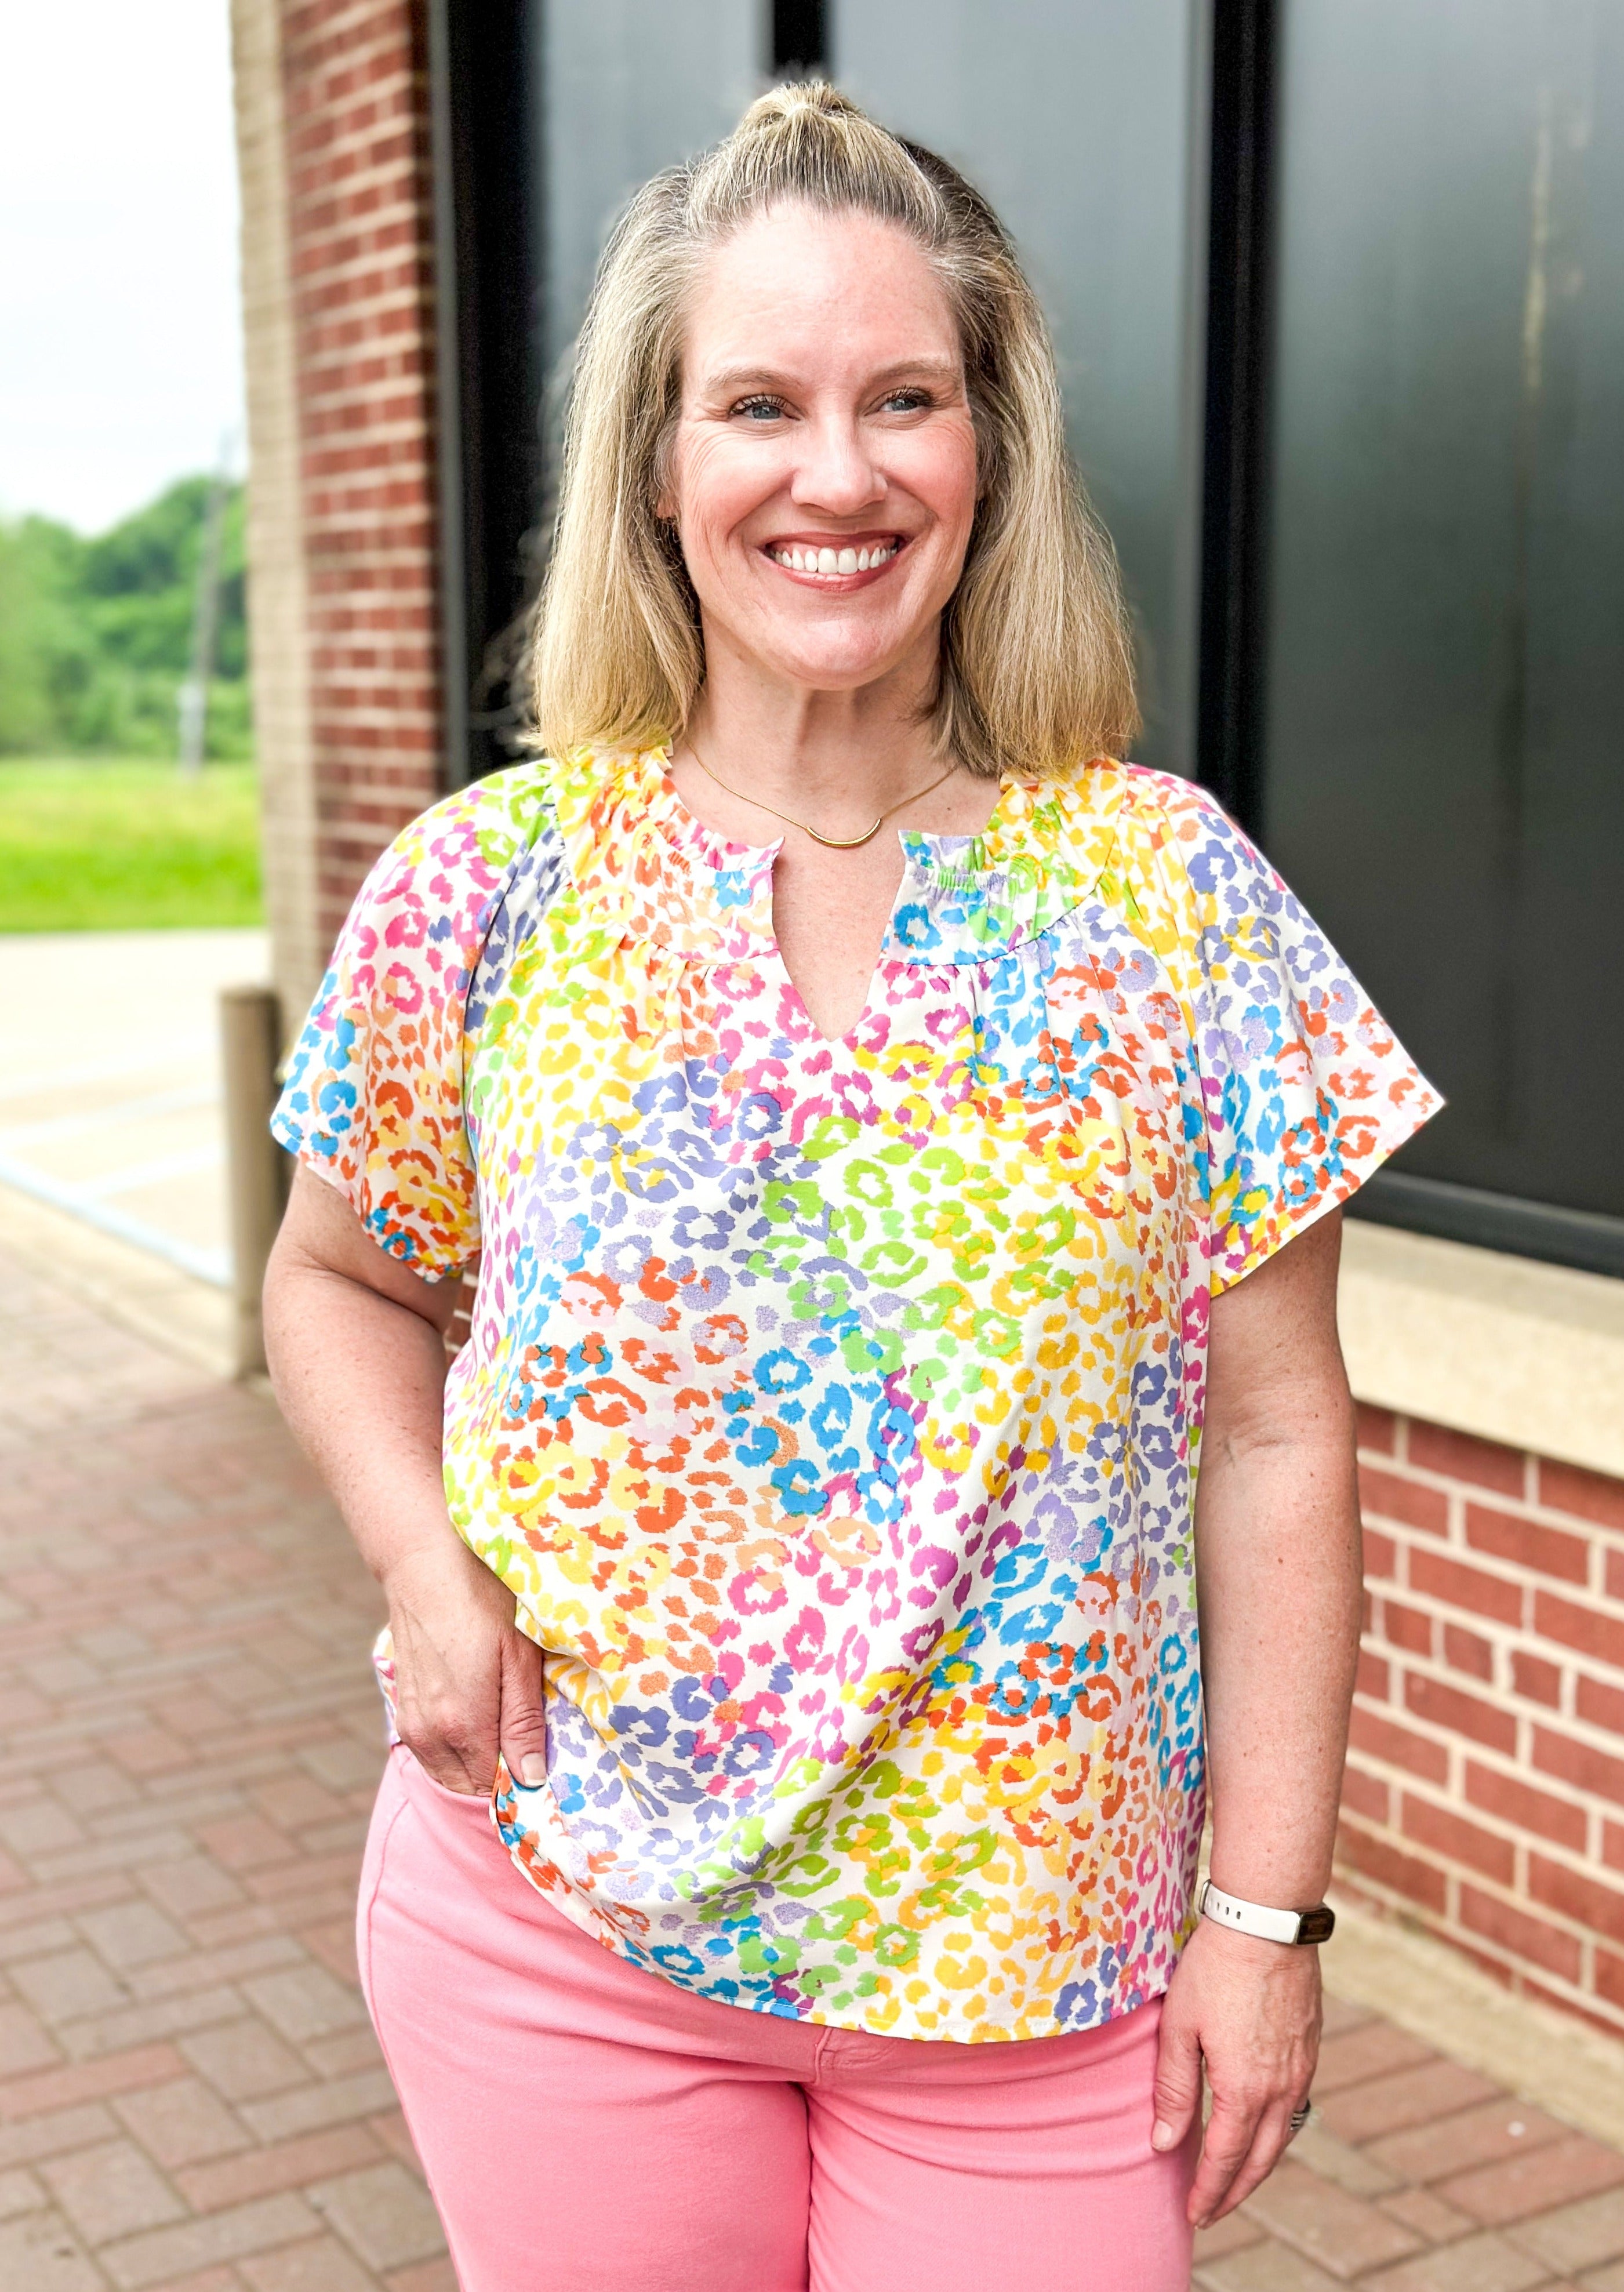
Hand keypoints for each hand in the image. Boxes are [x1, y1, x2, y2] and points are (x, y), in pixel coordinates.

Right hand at [384, 1533, 546, 1796]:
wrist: (424, 1566)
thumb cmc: (482, 1601)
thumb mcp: (519, 1656)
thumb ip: (523, 1722)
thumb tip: (530, 1779)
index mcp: (463, 1724)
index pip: (495, 1790)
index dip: (522, 1786)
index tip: (542, 1770)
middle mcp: (430, 1734)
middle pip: (470, 1788)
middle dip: (499, 1779)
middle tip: (528, 1746)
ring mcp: (412, 1724)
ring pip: (450, 1773)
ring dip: (477, 1764)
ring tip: (506, 1727)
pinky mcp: (404, 1710)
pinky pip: (433, 1753)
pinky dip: (457, 1750)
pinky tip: (480, 1716)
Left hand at [1151, 1918, 1321, 2227]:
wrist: (1268, 1922)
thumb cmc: (1215, 1969)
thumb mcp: (1179, 2027)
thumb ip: (1173, 2088)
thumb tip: (1164, 2144)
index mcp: (1244, 2089)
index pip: (1224, 2160)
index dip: (1209, 2191)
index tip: (1194, 2213)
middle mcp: (1280, 2088)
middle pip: (1259, 2160)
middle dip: (1234, 2192)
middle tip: (1212, 2212)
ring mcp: (1301, 2069)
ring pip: (1281, 2137)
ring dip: (1257, 2166)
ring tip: (1234, 2181)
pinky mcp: (1309, 2049)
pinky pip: (1294, 2108)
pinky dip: (1275, 2132)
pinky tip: (1260, 2130)